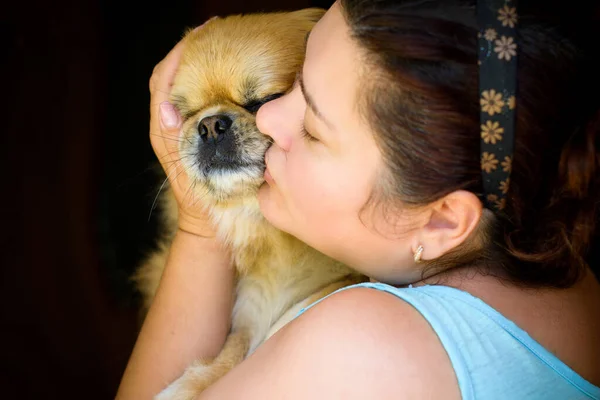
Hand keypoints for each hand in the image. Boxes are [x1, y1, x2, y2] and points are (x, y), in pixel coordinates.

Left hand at [149, 25, 215, 237]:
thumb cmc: (202, 201)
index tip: (200, 35)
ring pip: (181, 85)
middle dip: (187, 51)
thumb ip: (177, 141)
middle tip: (214, 33)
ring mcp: (180, 129)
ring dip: (196, 63)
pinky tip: (226, 76)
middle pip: (169, 76)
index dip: (177, 55)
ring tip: (220, 46)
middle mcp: (167, 125)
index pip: (162, 81)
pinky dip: (206, 82)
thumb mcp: (191, 171)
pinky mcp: (192, 134)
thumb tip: (167, 107)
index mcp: (163, 130)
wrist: (208, 224)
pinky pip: (195, 100)